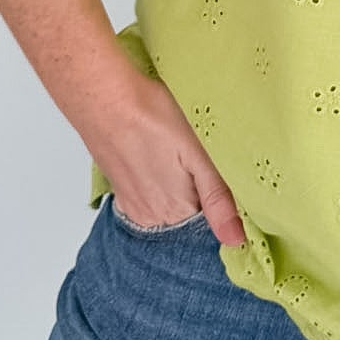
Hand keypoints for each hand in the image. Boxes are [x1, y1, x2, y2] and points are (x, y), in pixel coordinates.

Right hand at [82, 67, 247, 247]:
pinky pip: (148, 202)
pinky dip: (158, 190)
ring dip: (178, 197)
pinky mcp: (120, 191)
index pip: (207, 228)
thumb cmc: (151, 118)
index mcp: (176, 211)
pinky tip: (162, 167)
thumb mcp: (197, 154)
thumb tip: (236, 240)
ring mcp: (133, 205)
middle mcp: (151, 217)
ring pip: (167, 213)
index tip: (225, 190)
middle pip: (186, 222)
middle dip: (200, 205)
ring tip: (181, 166)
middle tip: (199, 169)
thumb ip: (217, 198)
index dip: (221, 211)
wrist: (104, 99)